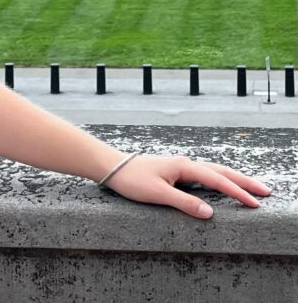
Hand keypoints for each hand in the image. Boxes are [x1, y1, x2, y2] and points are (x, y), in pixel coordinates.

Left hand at [103, 154, 271, 218]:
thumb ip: (184, 203)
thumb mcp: (158, 194)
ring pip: (213, 171)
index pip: (218, 180)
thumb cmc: (131, 179)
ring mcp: (180, 166)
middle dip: (243, 181)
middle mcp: (185, 164)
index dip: (238, 192)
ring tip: (250, 188)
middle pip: (221, 171)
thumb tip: (211, 213)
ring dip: (233, 179)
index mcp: (184, 167)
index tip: (255, 203)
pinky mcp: (175, 171)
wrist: (111, 166)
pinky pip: (204, 175)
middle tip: (265, 192)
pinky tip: (222, 184)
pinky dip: (219, 179)